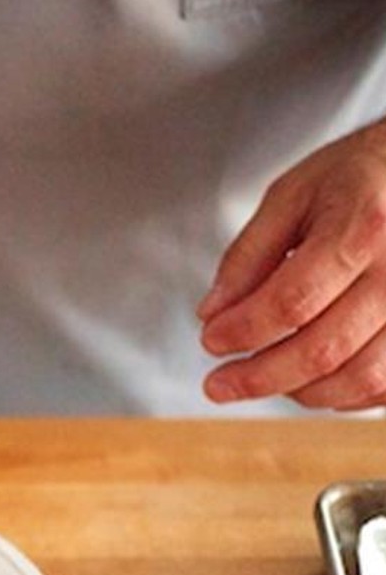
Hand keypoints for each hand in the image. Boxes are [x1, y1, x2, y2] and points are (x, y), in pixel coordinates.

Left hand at [200, 121, 385, 409]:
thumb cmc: (359, 177)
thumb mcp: (292, 196)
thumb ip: (248, 256)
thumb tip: (212, 313)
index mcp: (363, 229)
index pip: (292, 302)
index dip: (243, 331)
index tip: (210, 340)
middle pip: (322, 349)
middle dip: (258, 377)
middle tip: (218, 384)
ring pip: (360, 378)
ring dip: (299, 391)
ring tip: (263, 380)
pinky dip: (345, 396)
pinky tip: (311, 384)